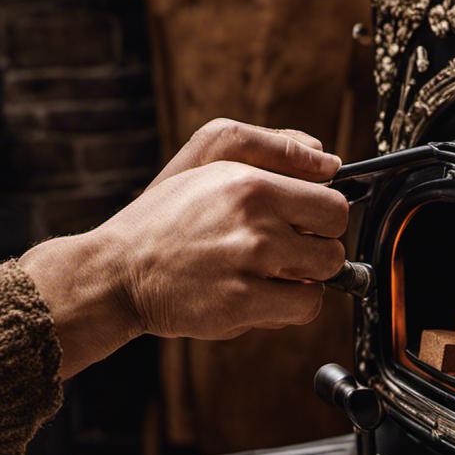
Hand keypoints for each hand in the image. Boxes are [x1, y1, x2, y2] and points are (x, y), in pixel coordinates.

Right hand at [20, 119, 348, 378]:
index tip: (305, 221)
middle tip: (288, 248)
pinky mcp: (243, 303)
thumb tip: (327, 159)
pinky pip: (305, 306)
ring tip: (272, 271)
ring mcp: (250, 264)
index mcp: (250, 181)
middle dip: (318, 244)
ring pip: (325, 273)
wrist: (118, 271)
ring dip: (306, 275)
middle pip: (335, 238)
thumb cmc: (164, 217)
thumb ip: (273, 149)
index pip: (332, 200)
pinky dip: (292, 304)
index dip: (322, 214)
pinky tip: (265, 293)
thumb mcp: (207, 159)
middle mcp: (254, 220)